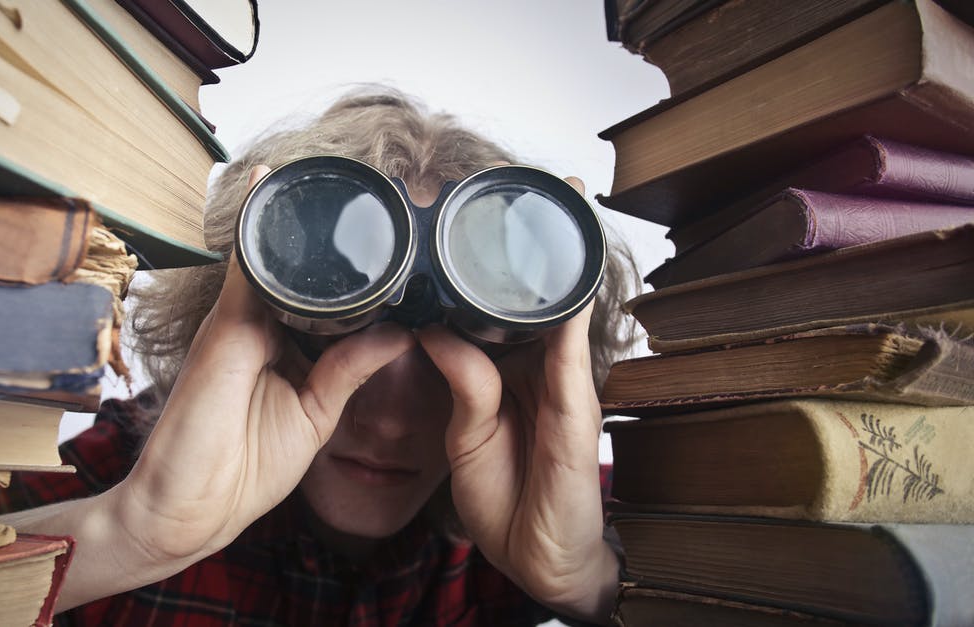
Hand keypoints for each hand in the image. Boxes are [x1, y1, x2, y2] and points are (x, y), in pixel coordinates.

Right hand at [39, 166, 415, 606]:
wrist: (188, 508)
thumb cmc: (244, 470)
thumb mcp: (314, 415)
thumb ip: (350, 370)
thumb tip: (401, 332)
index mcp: (283, 345)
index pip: (321, 294)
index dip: (352, 270)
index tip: (394, 238)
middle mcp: (258, 323)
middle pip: (298, 267)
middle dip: (329, 234)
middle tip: (379, 191)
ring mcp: (239, 319)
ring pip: (271, 255)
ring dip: (298, 218)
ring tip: (340, 174)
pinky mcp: (224, 325)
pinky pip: (244, 264)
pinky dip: (257, 227)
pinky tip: (273, 184)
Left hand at [415, 176, 618, 623]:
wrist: (537, 555)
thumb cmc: (506, 494)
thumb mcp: (468, 431)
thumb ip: (461, 378)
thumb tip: (433, 329)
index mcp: (511, 368)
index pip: (501, 304)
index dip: (492, 262)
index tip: (478, 212)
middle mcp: (541, 366)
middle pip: (539, 294)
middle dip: (538, 242)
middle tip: (536, 183)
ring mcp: (563, 384)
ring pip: (563, 310)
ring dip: (562, 259)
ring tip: (562, 202)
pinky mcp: (576, 409)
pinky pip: (571, 354)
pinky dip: (571, 313)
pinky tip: (568, 276)